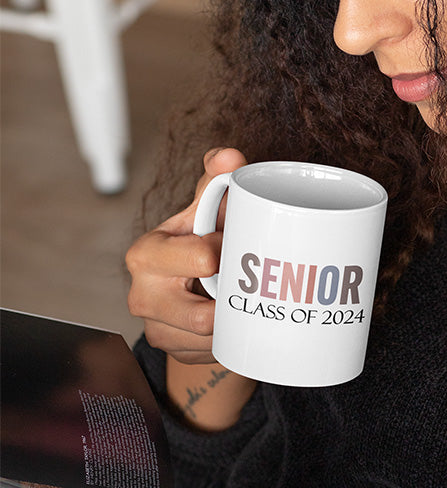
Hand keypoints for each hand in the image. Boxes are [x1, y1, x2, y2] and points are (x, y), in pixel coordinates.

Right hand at [126, 147, 247, 364]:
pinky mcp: (171, 351)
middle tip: (241, 280)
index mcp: (146, 253)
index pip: (201, 258)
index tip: (234, 245)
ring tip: (235, 296)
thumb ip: (215, 183)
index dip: (229, 252)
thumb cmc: (197, 238)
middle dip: (231, 297)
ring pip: (213, 337)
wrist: (187, 284)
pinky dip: (228, 336)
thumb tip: (229, 156)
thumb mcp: (204, 211)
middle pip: (203, 313)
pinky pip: (212, 352)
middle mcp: (141, 294)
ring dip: (232, 319)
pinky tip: (228, 317)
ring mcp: (155, 327)